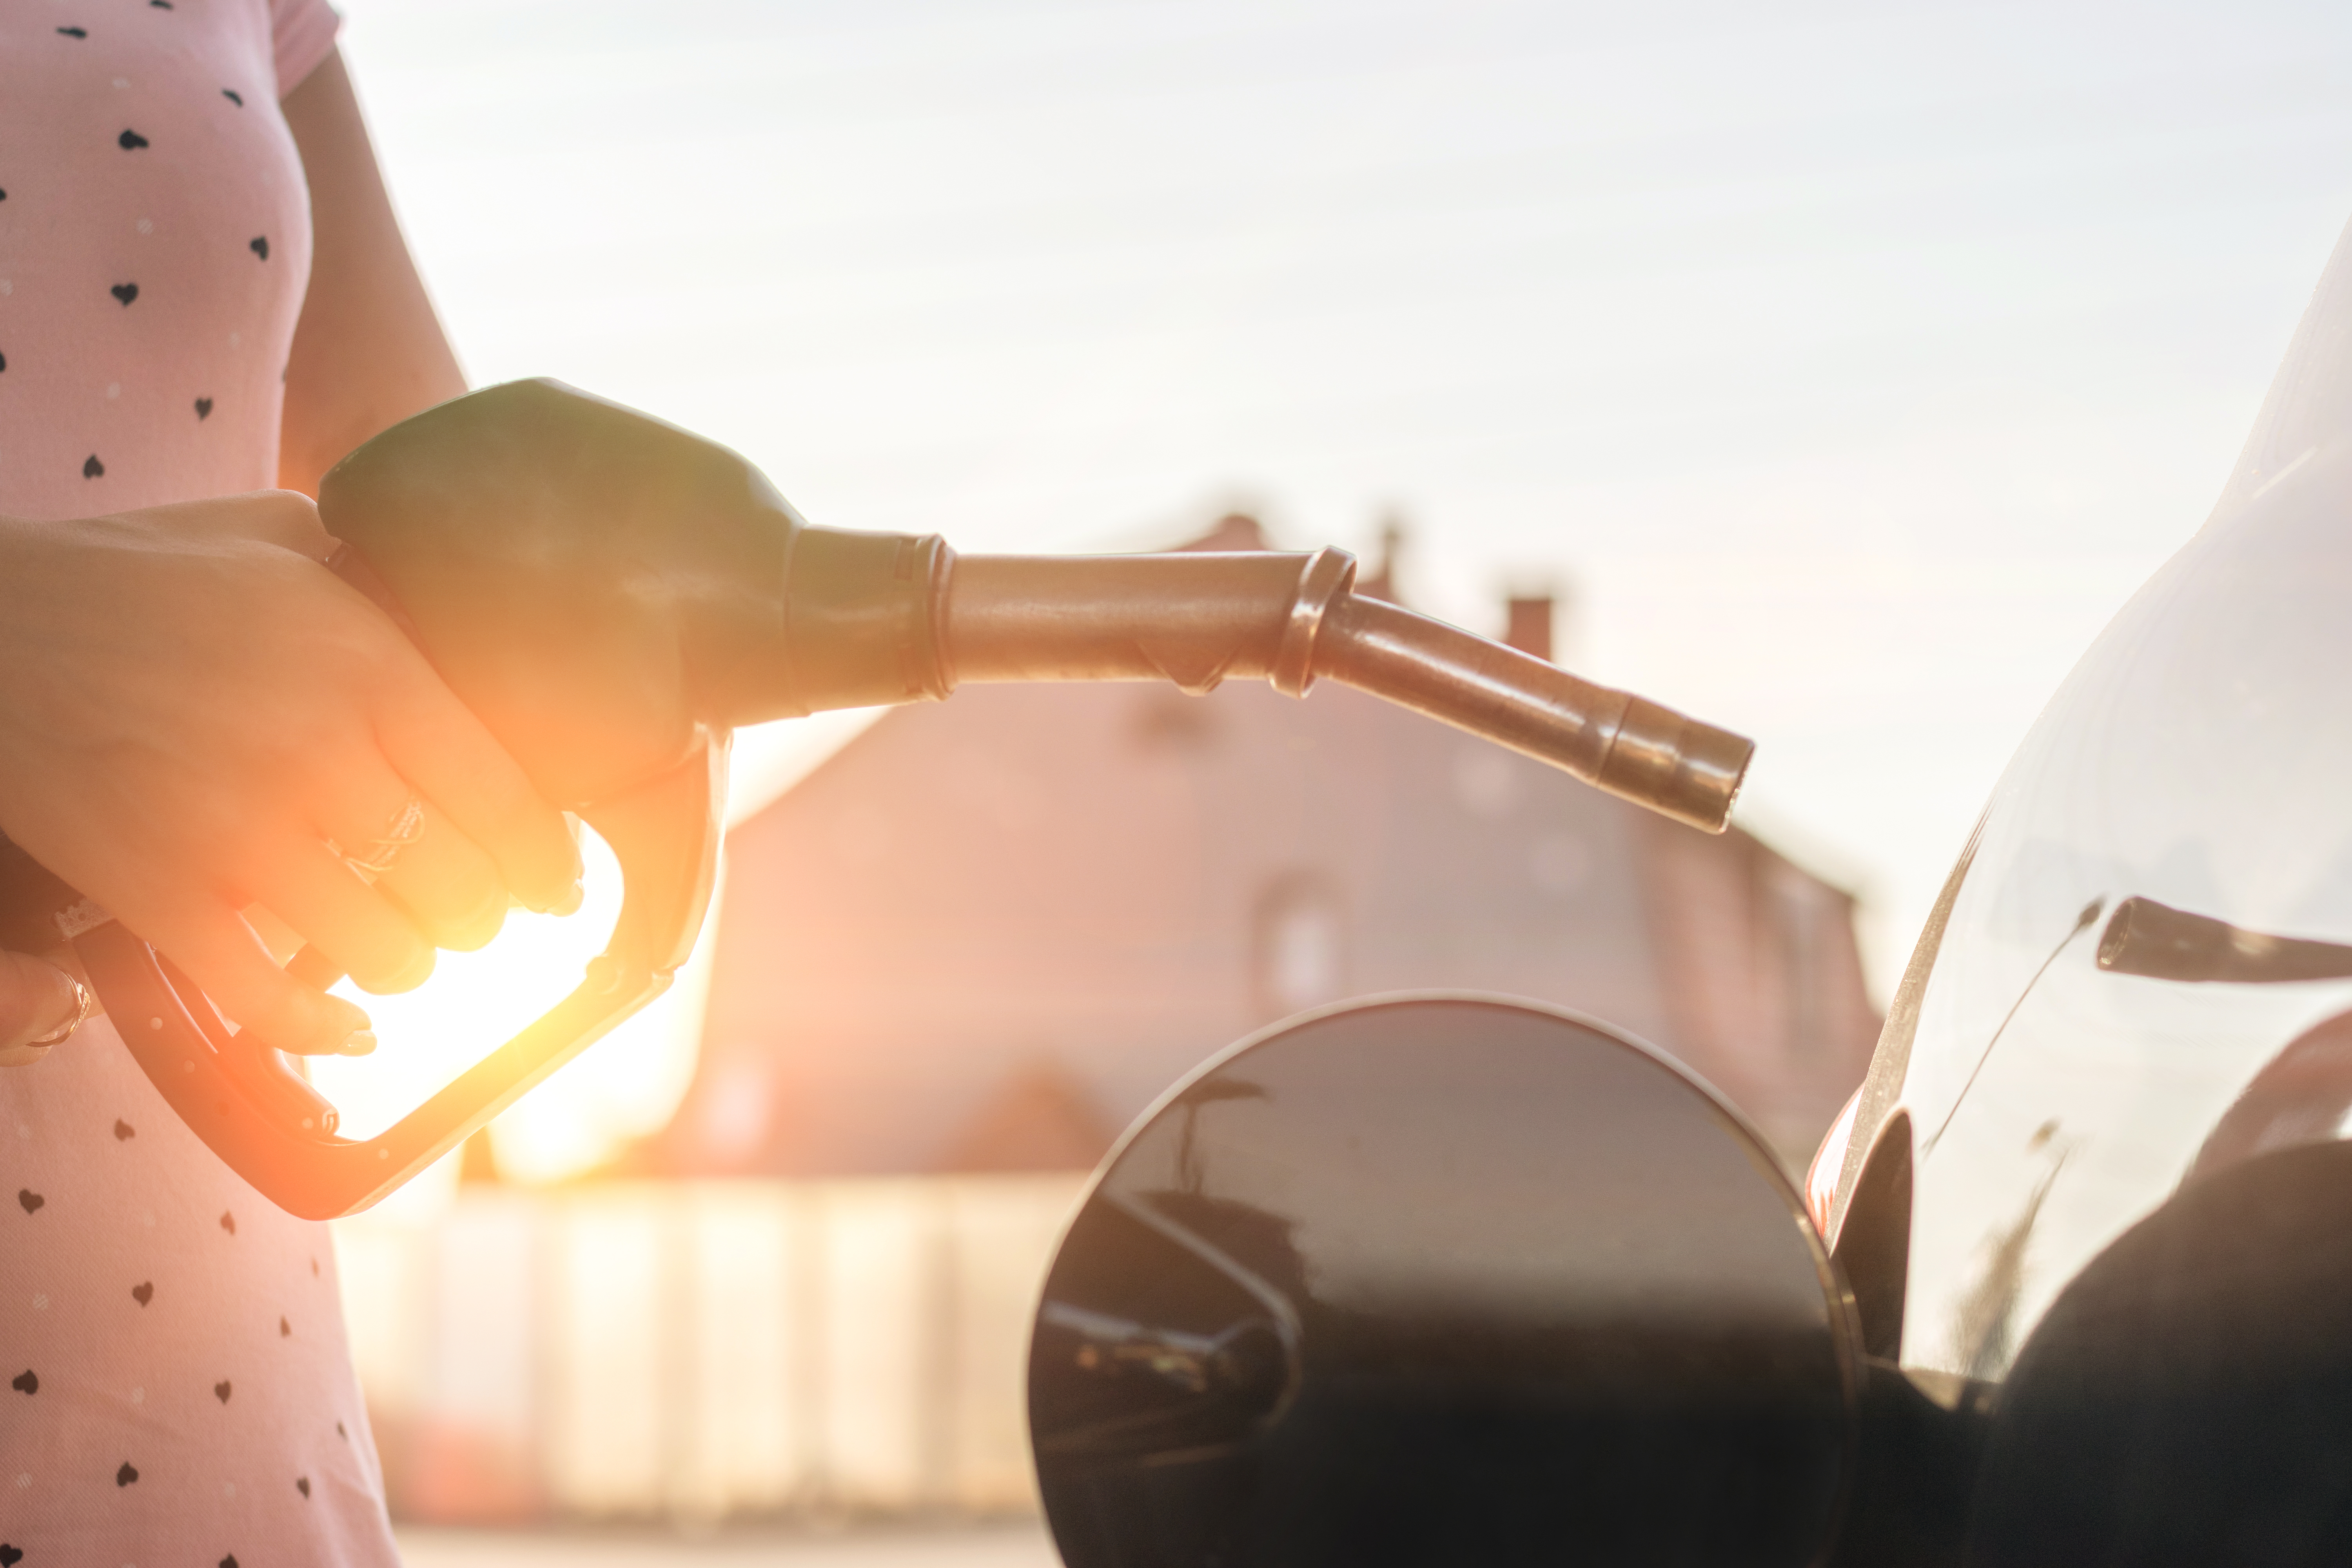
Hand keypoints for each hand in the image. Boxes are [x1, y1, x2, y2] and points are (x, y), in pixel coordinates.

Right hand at [0, 492, 582, 1054]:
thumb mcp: (277, 537)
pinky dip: (323, 1031)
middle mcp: (319, 755)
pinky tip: (348, 1026)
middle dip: (481, 920)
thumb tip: (450, 605)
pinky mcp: (162, 897)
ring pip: (384, 954)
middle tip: (474, 916)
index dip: (548, 863)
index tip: (557, 886)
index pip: (508, 799)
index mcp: (367, 666)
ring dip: (407, 966)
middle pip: (460, 889)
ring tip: (403, 947)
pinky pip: (273, 1004)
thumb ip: (374, 576)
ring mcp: (238, 835)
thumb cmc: (136, 575)